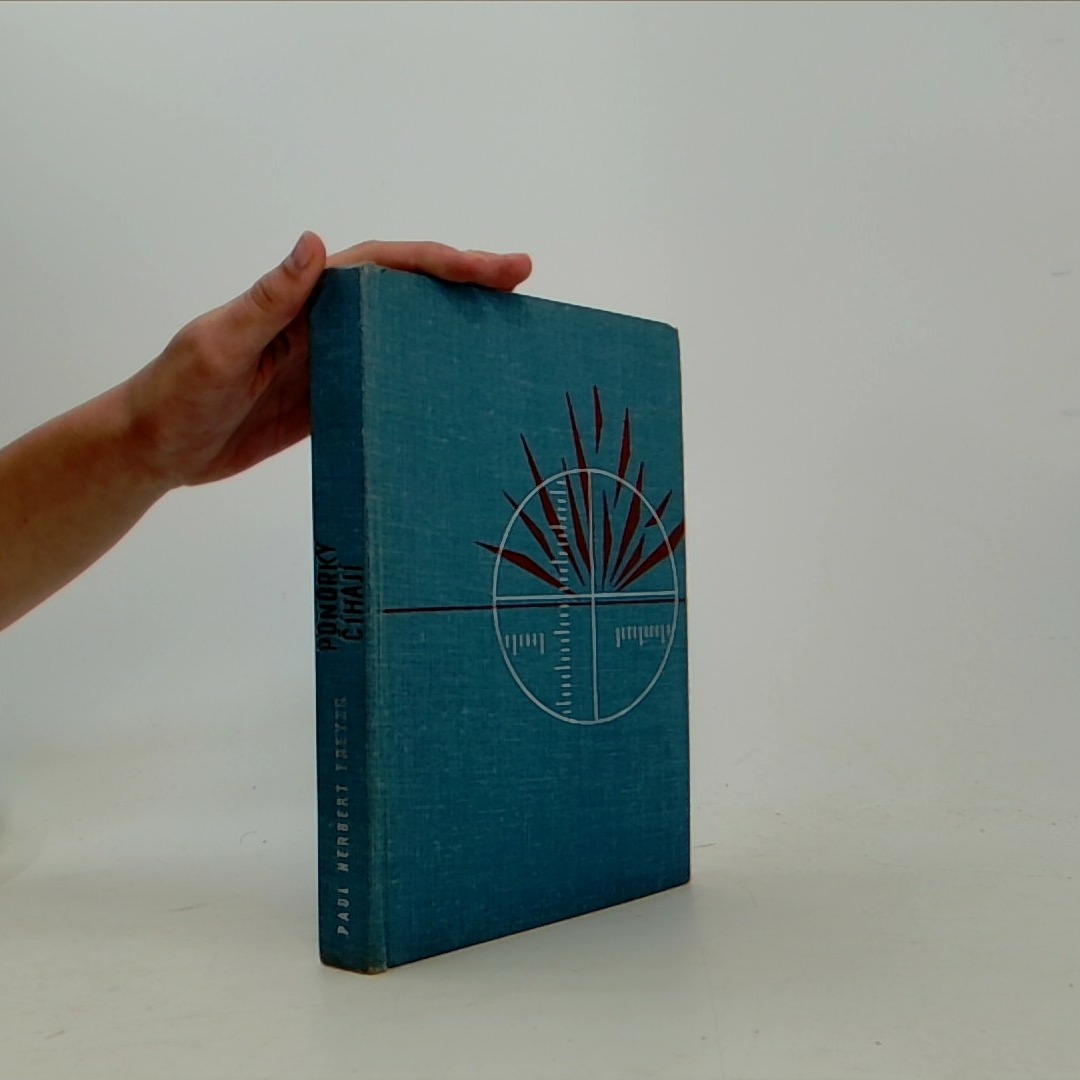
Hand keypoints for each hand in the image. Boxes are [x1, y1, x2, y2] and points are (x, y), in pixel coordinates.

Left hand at [123, 234, 531, 487]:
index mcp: (304, 300)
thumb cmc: (173, 395)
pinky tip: (454, 395)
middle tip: (521, 285)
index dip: (442, 262)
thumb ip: (268, 299)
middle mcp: (322, 323)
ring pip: (403, 337)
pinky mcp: (326, 401)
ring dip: (450, 331)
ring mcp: (328, 362)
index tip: (495, 269)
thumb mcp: (218, 345)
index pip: (384, 268)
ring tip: (504, 335)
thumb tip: (317, 243)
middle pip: (407, 293)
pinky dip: (422, 383)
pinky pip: (385, 385)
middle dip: (464, 284)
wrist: (152, 450)